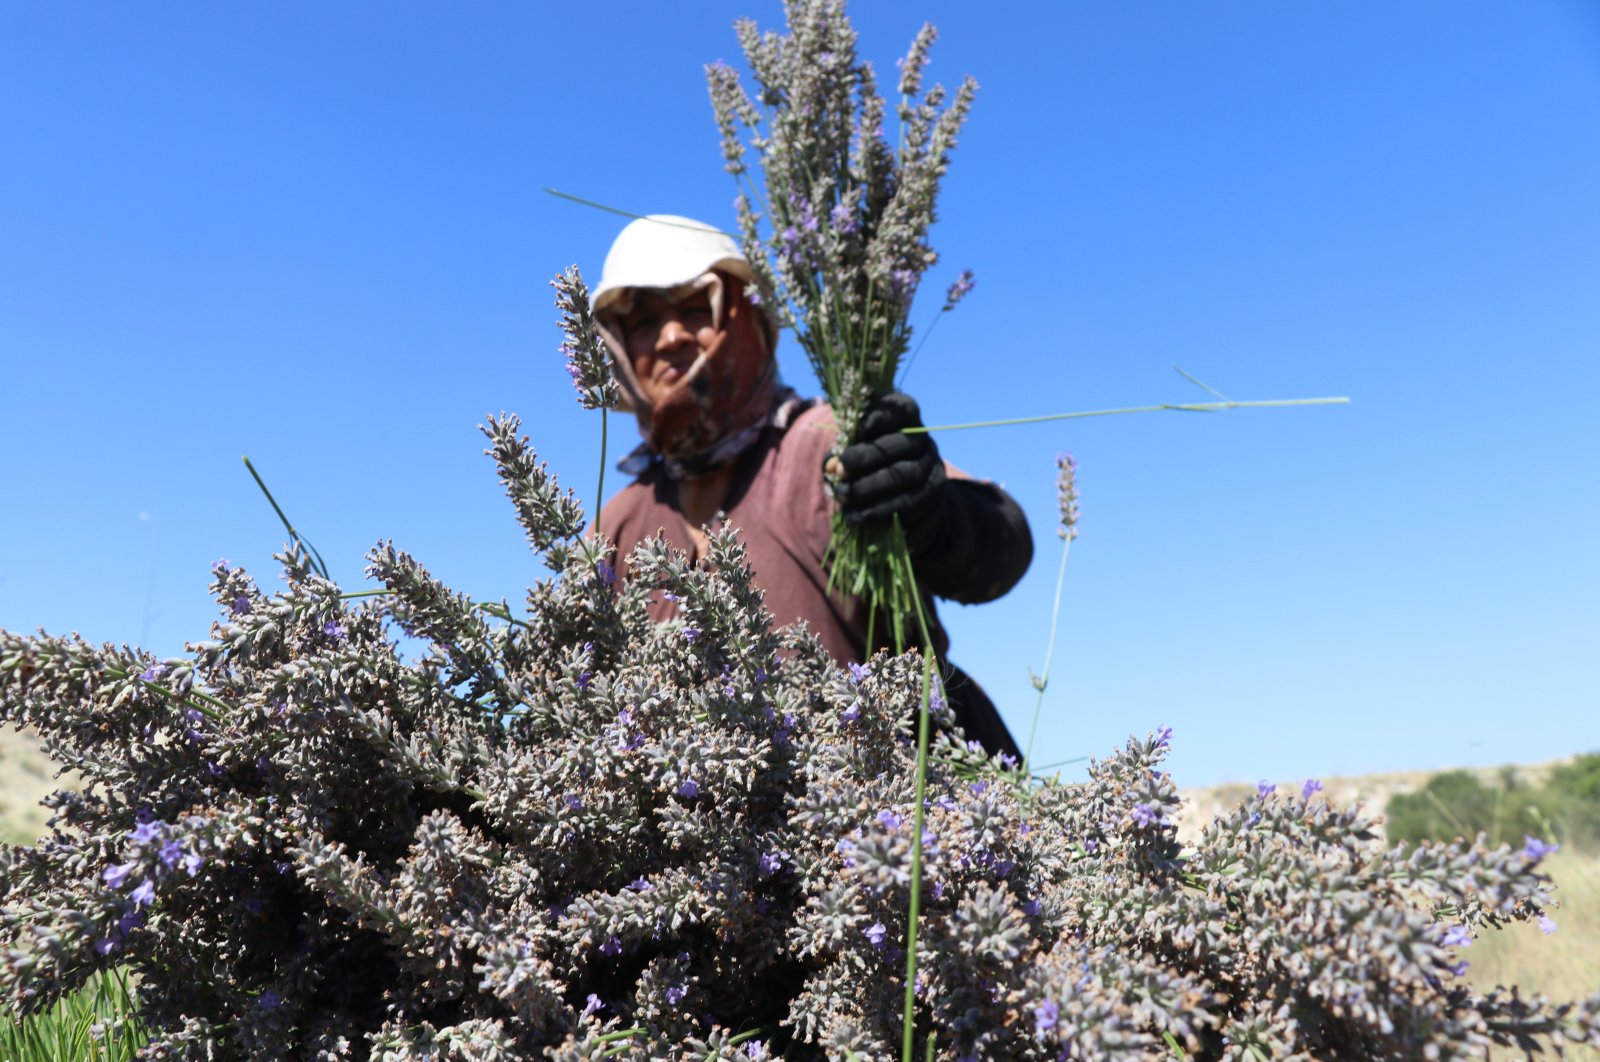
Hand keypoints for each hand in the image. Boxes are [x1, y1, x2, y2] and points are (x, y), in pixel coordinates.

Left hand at [827, 392, 945, 527]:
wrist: (907, 500)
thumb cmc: (873, 465)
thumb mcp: (859, 447)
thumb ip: (847, 447)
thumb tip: (832, 463)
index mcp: (908, 420)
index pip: (903, 408)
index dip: (881, 416)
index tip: (858, 429)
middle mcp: (924, 442)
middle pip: (902, 445)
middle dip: (867, 457)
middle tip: (840, 470)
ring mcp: (932, 470)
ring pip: (904, 476)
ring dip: (868, 487)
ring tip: (842, 495)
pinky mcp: (932, 499)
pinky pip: (907, 504)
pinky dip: (878, 510)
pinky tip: (856, 514)